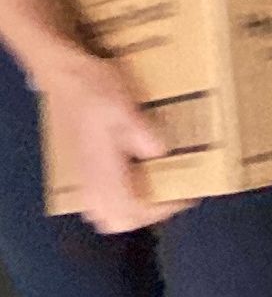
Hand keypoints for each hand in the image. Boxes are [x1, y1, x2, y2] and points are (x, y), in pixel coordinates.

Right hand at [36, 51, 184, 234]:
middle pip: (115, 221)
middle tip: (169, 194)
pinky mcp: (79, 166)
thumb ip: (141, 132)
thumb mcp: (123, 106)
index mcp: (102, 169)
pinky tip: (130, 176)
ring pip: (102, 213)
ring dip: (128, 210)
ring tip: (153, 188)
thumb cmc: (93, 88)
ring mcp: (81, 175)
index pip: (131, 211)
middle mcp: (90, 179)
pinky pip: (95, 199)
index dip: (160, 211)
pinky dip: (116, 199)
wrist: (63, 74)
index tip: (184, 195)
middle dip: (144, 215)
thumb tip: (162, 153)